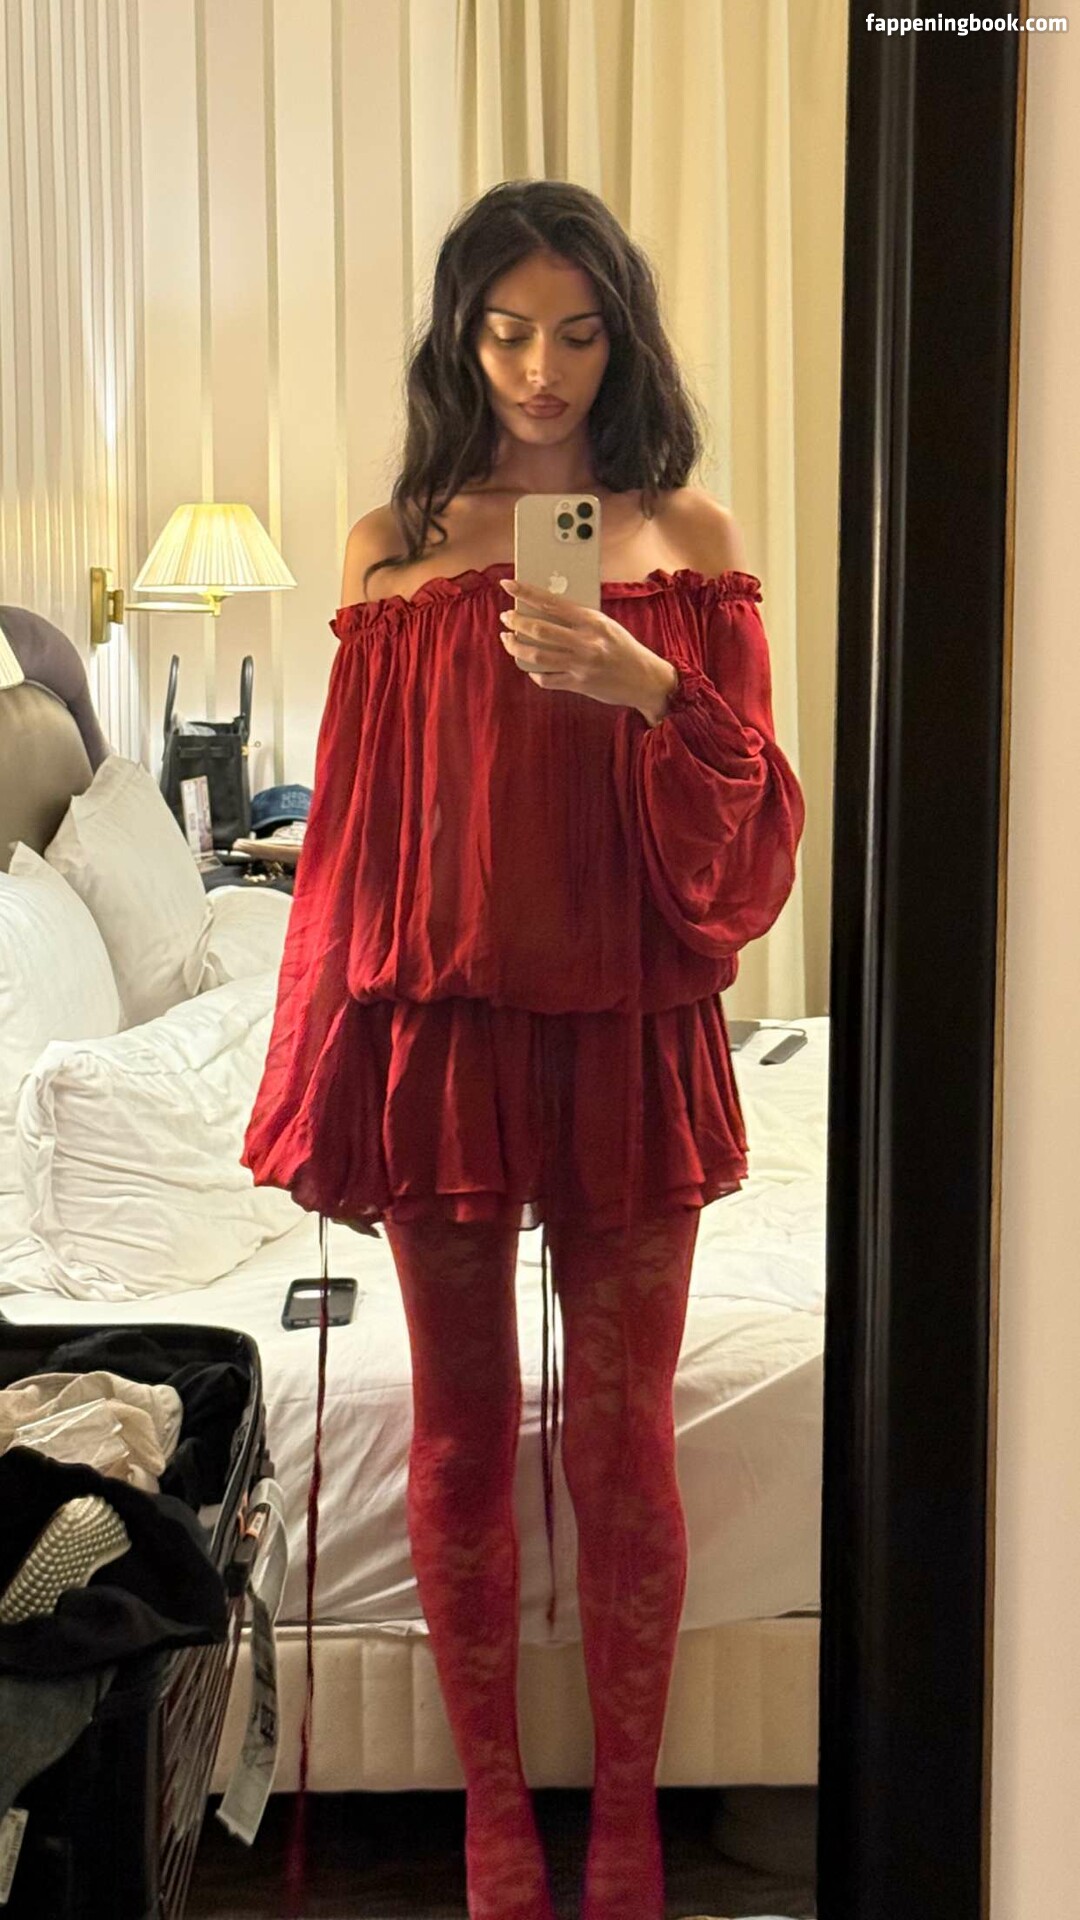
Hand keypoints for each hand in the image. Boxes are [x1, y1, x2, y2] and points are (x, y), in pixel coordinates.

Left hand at [499, 577, 677, 722]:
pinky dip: (534, 673)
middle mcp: (586, 642)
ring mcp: (581, 665)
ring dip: (516, 647)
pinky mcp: (579, 684)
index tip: (508, 585)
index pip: (552, 602)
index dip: (526, 593)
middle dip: (516, 622)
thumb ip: (579, 619)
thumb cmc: (623, 648)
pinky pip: (547, 679)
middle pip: (539, 629)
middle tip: (506, 617)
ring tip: (508, 639)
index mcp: (592, 621)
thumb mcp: (605, 625)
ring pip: (537, 655)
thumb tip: (546, 609)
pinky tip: (530, 667)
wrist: (645, 679)